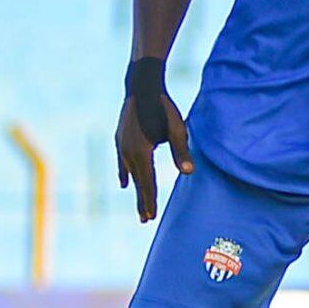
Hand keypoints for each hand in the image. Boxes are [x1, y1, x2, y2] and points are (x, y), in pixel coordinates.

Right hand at [115, 92, 194, 222]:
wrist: (141, 87)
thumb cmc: (163, 107)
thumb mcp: (176, 129)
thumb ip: (181, 151)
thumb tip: (188, 173)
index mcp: (142, 152)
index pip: (147, 183)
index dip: (150, 200)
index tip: (151, 217)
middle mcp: (128, 152)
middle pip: (137, 182)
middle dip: (142, 201)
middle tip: (145, 220)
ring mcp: (121, 146)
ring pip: (130, 173)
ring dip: (135, 190)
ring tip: (139, 206)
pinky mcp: (120, 139)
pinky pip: (122, 162)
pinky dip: (124, 174)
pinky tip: (124, 183)